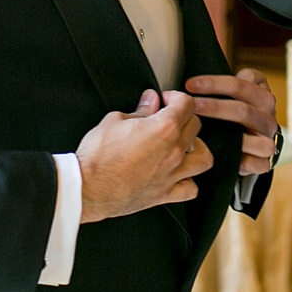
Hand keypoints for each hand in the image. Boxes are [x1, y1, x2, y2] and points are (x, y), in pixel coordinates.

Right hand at [76, 89, 210, 223]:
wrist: (88, 187)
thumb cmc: (97, 156)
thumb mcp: (114, 121)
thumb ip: (139, 111)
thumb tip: (150, 101)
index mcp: (163, 128)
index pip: (186, 104)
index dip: (176, 97)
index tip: (166, 100)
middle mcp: (173, 151)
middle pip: (195, 126)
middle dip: (184, 117)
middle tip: (169, 117)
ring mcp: (172, 174)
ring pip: (203, 158)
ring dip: (197, 148)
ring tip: (184, 145)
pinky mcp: (164, 194)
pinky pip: (191, 189)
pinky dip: (189, 181)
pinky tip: (179, 174)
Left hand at [187, 69, 279, 175]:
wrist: (248, 144)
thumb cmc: (230, 114)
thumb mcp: (230, 93)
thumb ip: (219, 84)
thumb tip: (190, 81)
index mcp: (261, 93)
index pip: (242, 83)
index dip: (215, 83)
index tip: (190, 85)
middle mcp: (268, 114)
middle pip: (244, 110)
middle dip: (215, 107)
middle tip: (191, 105)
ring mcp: (268, 137)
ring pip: (254, 136)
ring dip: (229, 137)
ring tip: (205, 133)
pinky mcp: (266, 160)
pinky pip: (258, 163)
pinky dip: (242, 161)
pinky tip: (222, 157)